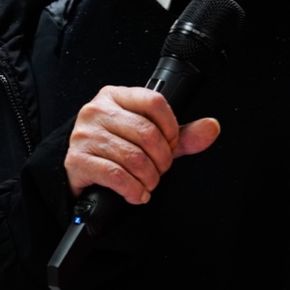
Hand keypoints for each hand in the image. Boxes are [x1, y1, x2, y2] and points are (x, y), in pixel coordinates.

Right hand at [64, 85, 220, 204]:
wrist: (82, 169)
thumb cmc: (115, 148)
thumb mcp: (149, 136)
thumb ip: (182, 135)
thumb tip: (212, 127)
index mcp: (116, 96)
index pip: (154, 102)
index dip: (171, 128)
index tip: (172, 145)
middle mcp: (97, 110)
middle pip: (147, 133)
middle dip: (162, 160)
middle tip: (161, 170)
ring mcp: (85, 135)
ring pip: (133, 157)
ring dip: (149, 178)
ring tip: (149, 183)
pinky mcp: (77, 160)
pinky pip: (116, 176)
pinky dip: (133, 190)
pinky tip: (136, 193)